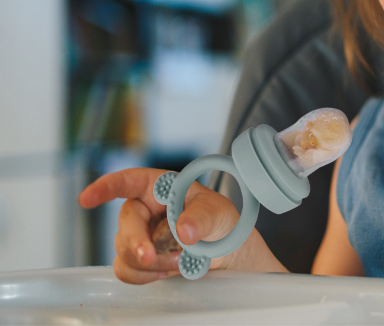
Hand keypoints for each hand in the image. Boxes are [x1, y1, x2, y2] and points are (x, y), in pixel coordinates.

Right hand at [78, 168, 241, 283]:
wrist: (223, 249)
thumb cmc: (218, 220)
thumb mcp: (217, 212)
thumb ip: (202, 218)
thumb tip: (184, 231)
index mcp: (159, 188)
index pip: (127, 181)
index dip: (105, 188)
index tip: (87, 199)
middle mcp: (143, 209)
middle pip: (126, 223)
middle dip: (137, 242)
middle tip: (151, 257)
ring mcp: (137, 235)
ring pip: (124, 251)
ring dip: (152, 261)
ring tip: (182, 260)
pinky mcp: (136, 258)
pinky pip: (126, 271)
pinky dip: (146, 275)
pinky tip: (167, 270)